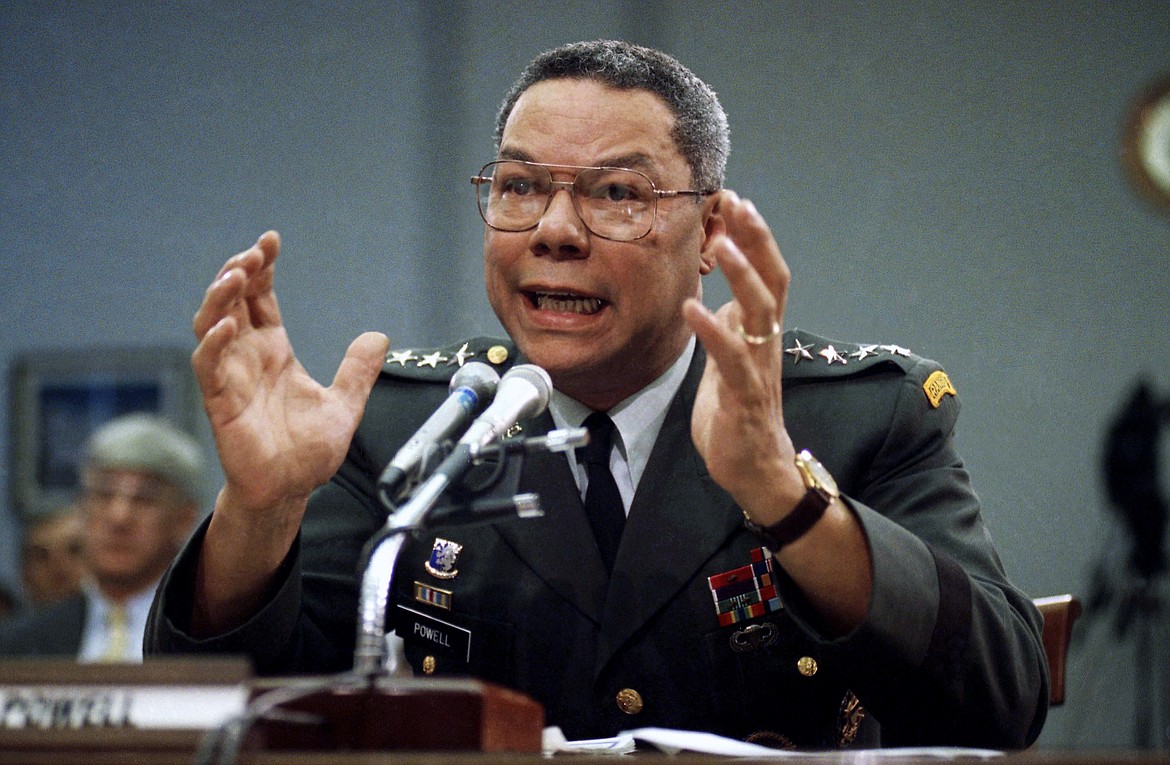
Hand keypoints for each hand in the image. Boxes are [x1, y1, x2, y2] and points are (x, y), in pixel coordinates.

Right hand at [189, 231, 387, 631]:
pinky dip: (214, 343)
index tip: (271, 241)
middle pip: (232, 302)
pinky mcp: (220, 403)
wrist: (291, 491)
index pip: (261, 299)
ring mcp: (231, 378)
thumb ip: (358, 371)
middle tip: (254, 252)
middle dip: (239, 272)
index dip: (262, 269)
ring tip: (236, 274)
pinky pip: (209, 366)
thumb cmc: (309, 452)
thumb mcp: (345, 405)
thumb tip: (379, 336)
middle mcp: (248, 359)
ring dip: (219, 298)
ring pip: (211, 325)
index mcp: (274, 352)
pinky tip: (227, 325)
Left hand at [683, 195, 871, 631]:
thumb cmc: (738, 414)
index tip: (735, 200)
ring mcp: (759, 369)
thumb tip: (721, 292)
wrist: (754, 470)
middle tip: (738, 203)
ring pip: (760, 313)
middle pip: (772, 281)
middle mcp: (767, 343)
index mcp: (761, 332)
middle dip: (757, 240)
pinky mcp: (744, 398)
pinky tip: (693, 307)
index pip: (766, 273)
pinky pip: (732, 359)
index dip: (755, 236)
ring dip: (742, 276)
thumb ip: (731, 325)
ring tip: (722, 244)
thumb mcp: (730, 359)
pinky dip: (713, 330)